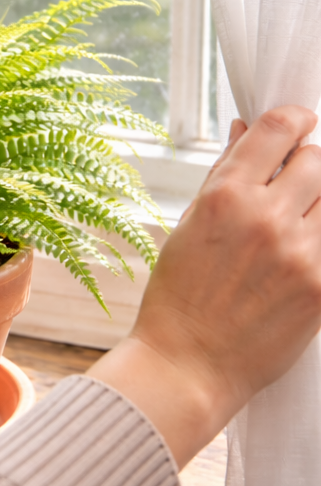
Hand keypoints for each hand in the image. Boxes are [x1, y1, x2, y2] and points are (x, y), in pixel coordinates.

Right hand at [89, 106, 320, 466]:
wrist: (187, 365)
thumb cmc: (178, 297)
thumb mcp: (187, 226)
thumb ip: (223, 175)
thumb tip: (244, 128)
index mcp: (223, 197)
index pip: (280, 128)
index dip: (294, 120)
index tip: (297, 127)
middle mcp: (265, 217)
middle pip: (318, 159)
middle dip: (307, 166)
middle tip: (293, 187)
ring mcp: (300, 252)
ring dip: (318, 204)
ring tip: (295, 226)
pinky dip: (318, 237)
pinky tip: (297, 253)